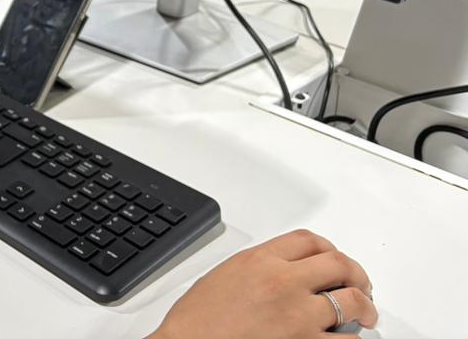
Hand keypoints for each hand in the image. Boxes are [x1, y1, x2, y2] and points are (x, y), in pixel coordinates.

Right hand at [149, 229, 376, 338]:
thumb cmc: (197, 322)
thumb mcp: (222, 278)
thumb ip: (256, 270)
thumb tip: (279, 273)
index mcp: (259, 260)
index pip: (308, 240)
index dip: (329, 248)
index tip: (333, 259)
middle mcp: (283, 282)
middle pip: (338, 263)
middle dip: (356, 274)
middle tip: (360, 285)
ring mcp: (298, 315)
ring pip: (352, 301)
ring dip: (365, 307)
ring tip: (366, 315)